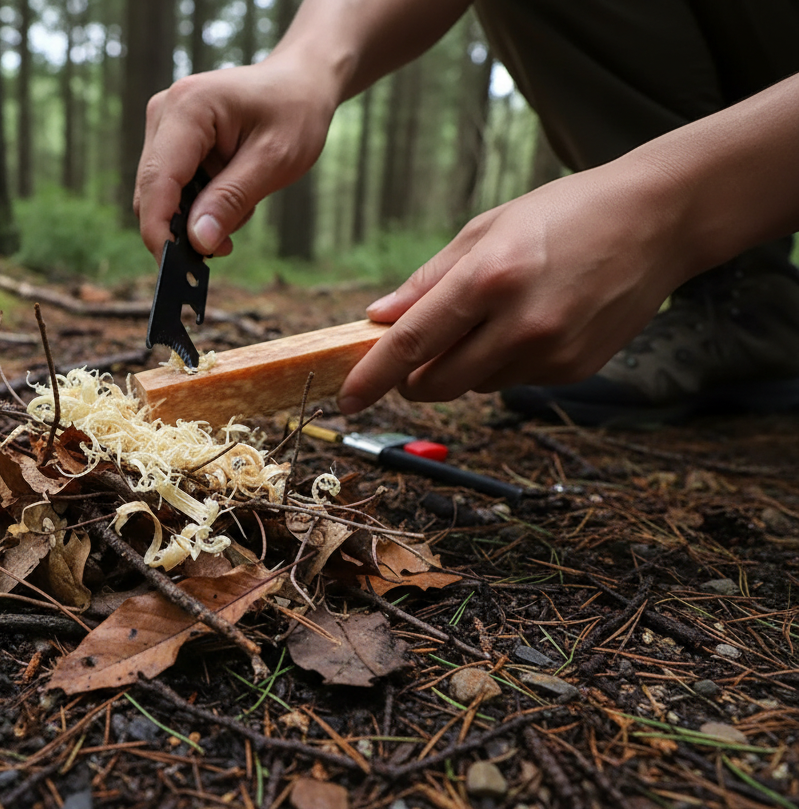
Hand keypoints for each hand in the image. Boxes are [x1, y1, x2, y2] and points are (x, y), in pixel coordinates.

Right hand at [133, 58, 337, 258]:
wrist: (299, 83)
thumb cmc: (294, 113)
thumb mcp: (274, 161)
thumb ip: (232, 200)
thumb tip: (198, 242)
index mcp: (188, 108)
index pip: (157, 180)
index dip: (159, 230)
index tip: (173, 268)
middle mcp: (165, 112)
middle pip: (151, 191)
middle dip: (181, 228)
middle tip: (226, 246)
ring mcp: (163, 124)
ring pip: (159, 194)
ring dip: (194, 215)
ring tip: (241, 206)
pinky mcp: (169, 138)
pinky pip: (171, 186)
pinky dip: (197, 203)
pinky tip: (231, 195)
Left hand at [337, 157, 699, 412]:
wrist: (657, 222)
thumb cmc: (564, 214)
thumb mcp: (487, 228)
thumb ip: (428, 280)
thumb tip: (378, 318)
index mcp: (490, 278)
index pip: (413, 343)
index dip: (372, 376)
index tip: (346, 399)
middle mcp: (521, 322)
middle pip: (437, 382)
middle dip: (413, 378)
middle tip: (412, 354)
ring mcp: (552, 352)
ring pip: (475, 384)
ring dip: (463, 365)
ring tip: (494, 315)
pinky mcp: (575, 369)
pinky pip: (514, 382)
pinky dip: (504, 362)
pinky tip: (532, 321)